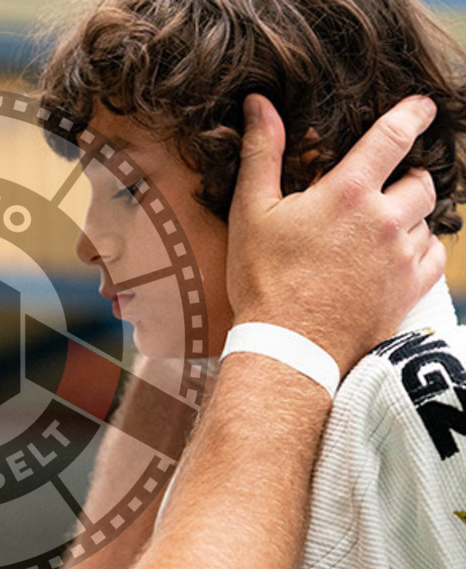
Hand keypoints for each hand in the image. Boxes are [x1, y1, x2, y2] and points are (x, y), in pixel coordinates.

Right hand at [227, 94, 444, 373]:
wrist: (288, 347)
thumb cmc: (263, 279)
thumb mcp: (251, 212)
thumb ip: (262, 153)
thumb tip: (260, 103)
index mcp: (348, 192)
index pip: (394, 136)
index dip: (414, 114)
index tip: (424, 106)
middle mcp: (385, 219)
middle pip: (421, 180)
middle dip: (406, 177)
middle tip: (382, 189)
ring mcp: (402, 256)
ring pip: (428, 218)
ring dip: (410, 216)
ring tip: (380, 228)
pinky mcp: (411, 289)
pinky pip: (434, 255)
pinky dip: (419, 248)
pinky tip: (391, 256)